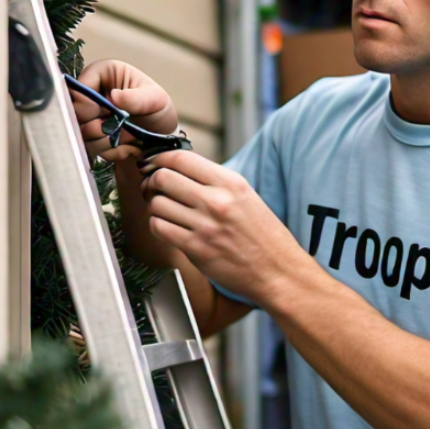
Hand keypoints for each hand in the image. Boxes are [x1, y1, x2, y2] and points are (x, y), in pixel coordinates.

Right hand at [73, 60, 177, 162]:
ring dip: (108, 141)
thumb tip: (114, 96)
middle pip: (73, 115)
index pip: (77, 89)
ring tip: (130, 136)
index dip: (87, 105)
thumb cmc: (158, 110)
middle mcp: (89, 94)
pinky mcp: (90, 138)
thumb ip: (137, 98)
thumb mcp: (155, 99)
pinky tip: (127, 146)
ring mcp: (88, 118)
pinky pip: (91, 150)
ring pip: (80, 135)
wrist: (163, 137)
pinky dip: (112, 152)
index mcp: (101, 74)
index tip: (107, 113)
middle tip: (121, 127)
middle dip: (99, 127)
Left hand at [141, 151, 304, 304]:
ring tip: (165, 211)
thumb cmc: (264, 236)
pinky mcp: (196, 248)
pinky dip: (158, 225)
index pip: (180, 158)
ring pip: (157, 203)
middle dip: (152, 181)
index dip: (159, 159)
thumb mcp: (246, 196)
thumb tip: (181, 171)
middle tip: (153, 188)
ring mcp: (205, 225)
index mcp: (230, 183)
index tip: (154, 164)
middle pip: (163, 178)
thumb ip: (215, 182)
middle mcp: (217, 200)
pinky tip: (169, 227)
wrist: (278, 270)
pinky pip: (159, 228)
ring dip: (154, 206)